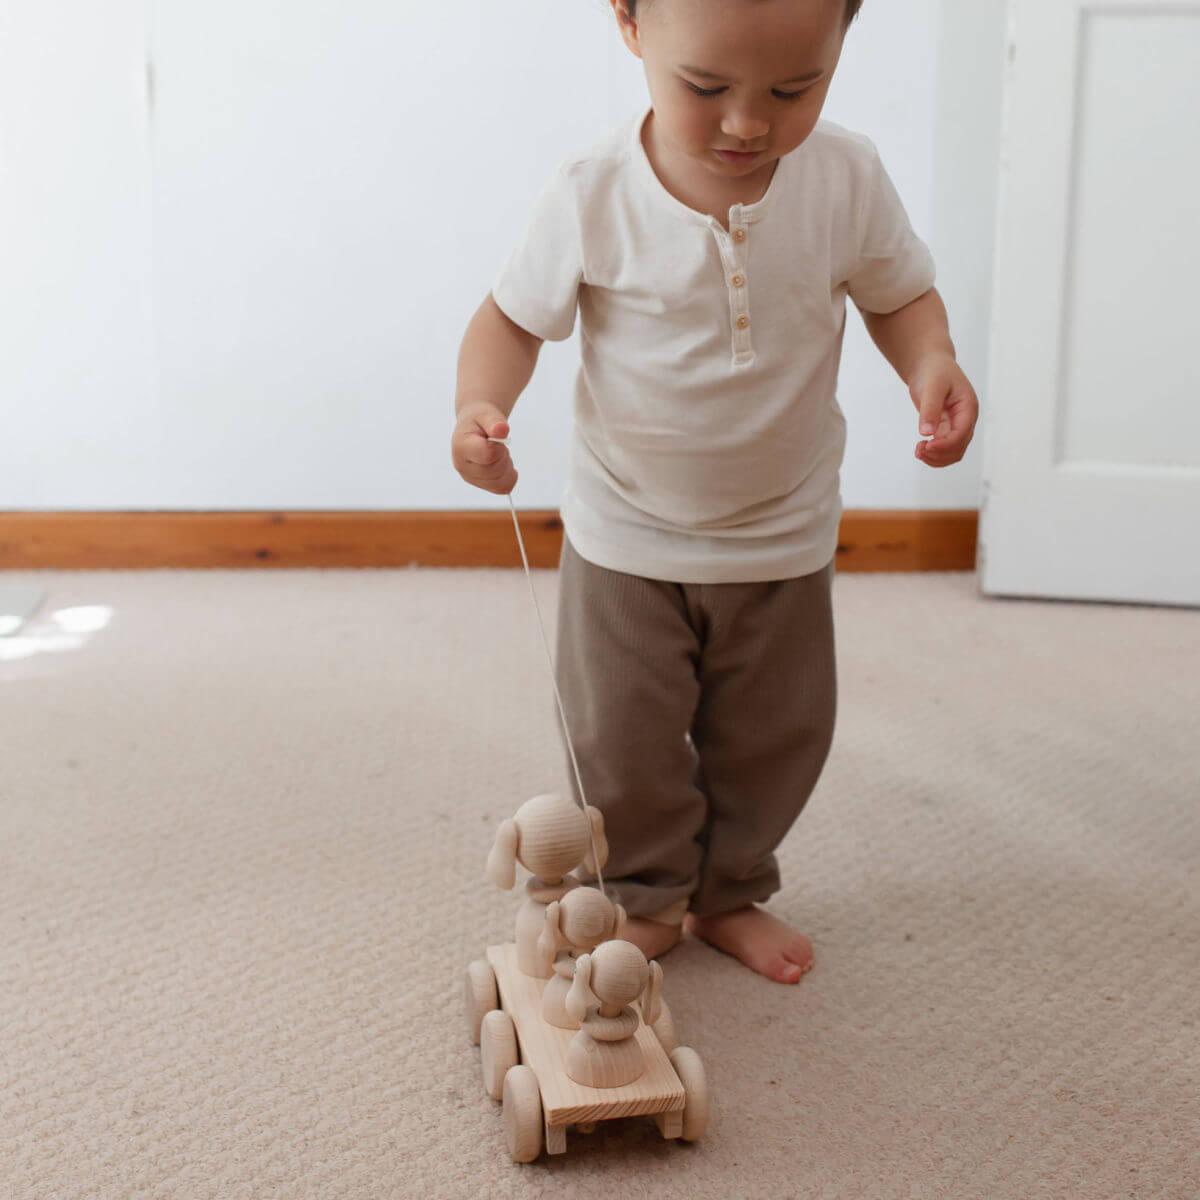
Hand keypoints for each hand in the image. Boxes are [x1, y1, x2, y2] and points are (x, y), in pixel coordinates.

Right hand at [451, 403, 516, 493]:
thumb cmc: (480, 419)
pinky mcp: (479, 484)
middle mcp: (462, 466)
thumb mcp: (487, 414)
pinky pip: (502, 488)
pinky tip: (503, 463)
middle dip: (504, 457)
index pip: (488, 456)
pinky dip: (508, 476)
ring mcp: (470, 477)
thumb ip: (495, 422)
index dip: (500, 447)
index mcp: (462, 447)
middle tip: (500, 444)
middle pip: (495, 472)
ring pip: (500, 483)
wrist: (473, 426)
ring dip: (507, 467)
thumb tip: (502, 429)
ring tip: (500, 453)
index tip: (498, 436)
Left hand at [908, 353, 978, 467]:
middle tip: (919, 450)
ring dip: (937, 458)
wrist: (929, 365)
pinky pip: (945, 448)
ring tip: (918, 451)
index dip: (945, 444)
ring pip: (953, 452)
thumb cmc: (933, 372)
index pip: (962, 434)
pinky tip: (920, 449)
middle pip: (959, 448)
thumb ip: (930, 409)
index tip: (926, 446)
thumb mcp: (932, 387)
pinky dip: (934, 454)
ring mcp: (957, 425)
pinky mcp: (946, 428)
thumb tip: (927, 433)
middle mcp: (966, 419)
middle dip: (940, 454)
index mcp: (968, 408)